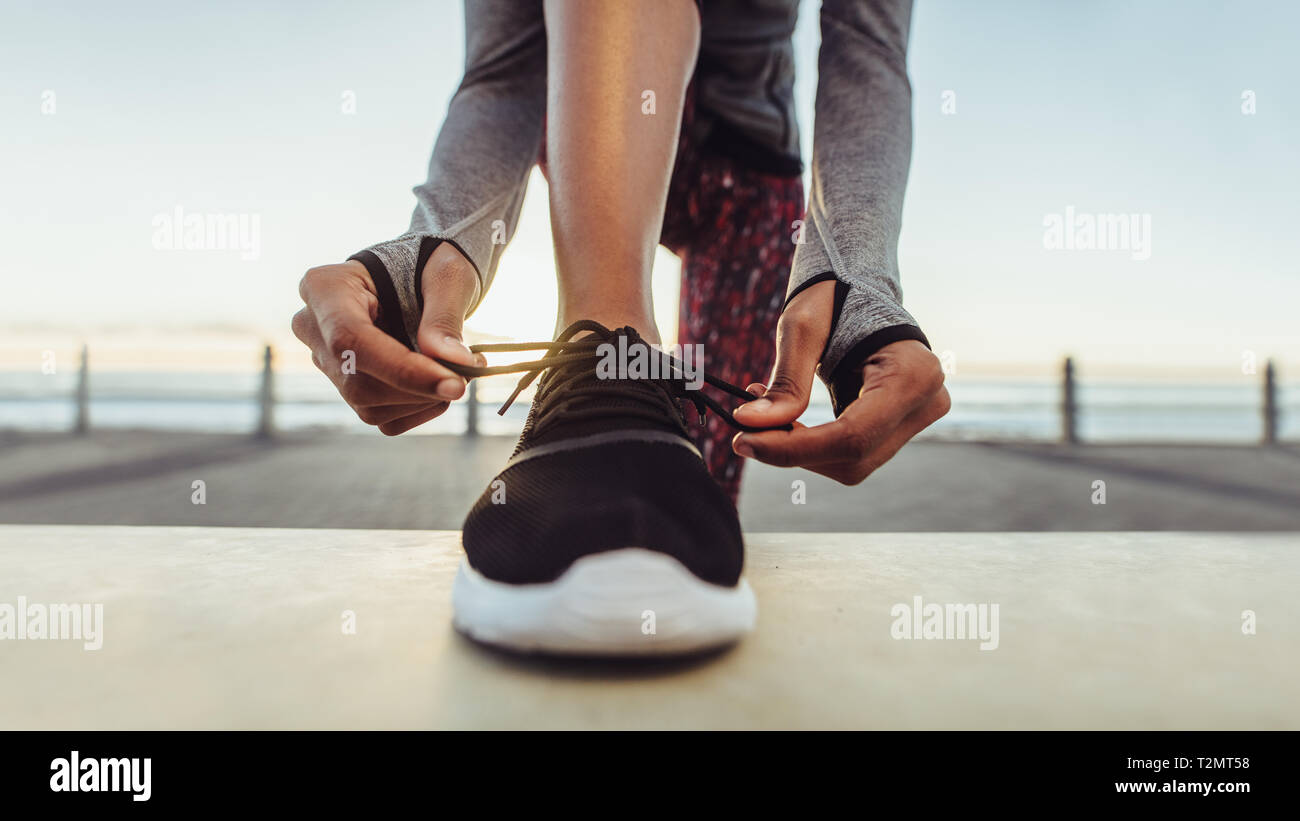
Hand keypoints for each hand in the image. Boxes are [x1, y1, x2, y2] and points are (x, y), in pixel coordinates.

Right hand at [291, 243, 483, 434]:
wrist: (418, 278)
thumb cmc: (428, 267)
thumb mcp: (445, 276)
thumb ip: (445, 317)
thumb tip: (455, 362)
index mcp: (325, 288)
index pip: (352, 341)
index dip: (403, 370)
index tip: (455, 384)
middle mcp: (313, 327)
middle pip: (358, 382)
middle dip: (420, 388)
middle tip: (468, 375)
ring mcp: (326, 362)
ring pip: (369, 405)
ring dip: (422, 399)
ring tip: (456, 370)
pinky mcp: (345, 388)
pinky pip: (381, 418)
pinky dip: (418, 408)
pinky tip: (436, 383)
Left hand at [730, 280, 949, 483]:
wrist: (860, 288)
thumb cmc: (835, 298)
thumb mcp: (803, 329)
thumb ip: (785, 382)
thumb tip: (752, 424)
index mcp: (914, 375)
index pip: (852, 435)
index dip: (795, 448)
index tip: (744, 441)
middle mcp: (927, 403)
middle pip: (853, 457)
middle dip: (795, 451)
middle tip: (746, 430)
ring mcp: (918, 418)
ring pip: (852, 463)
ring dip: (801, 450)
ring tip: (764, 416)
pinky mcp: (899, 426)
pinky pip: (852, 452)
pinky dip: (813, 443)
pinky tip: (787, 418)